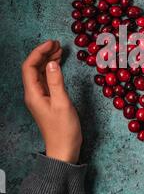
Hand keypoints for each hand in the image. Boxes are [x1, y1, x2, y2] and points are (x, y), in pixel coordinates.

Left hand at [22, 40, 82, 163]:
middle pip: (33, 68)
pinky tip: (59, 64)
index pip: (29, 67)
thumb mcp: (62, 103)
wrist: (64, 150)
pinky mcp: (46, 100)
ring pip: (40, 73)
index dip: (39, 52)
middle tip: (58, 44)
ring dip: (48, 60)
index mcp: (33, 94)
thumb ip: (56, 81)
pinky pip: (45, 80)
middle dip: (44, 53)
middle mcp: (33, 94)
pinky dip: (52, 69)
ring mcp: (39, 97)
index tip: (52, 43)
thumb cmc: (64, 129)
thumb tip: (52, 63)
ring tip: (60, 50)